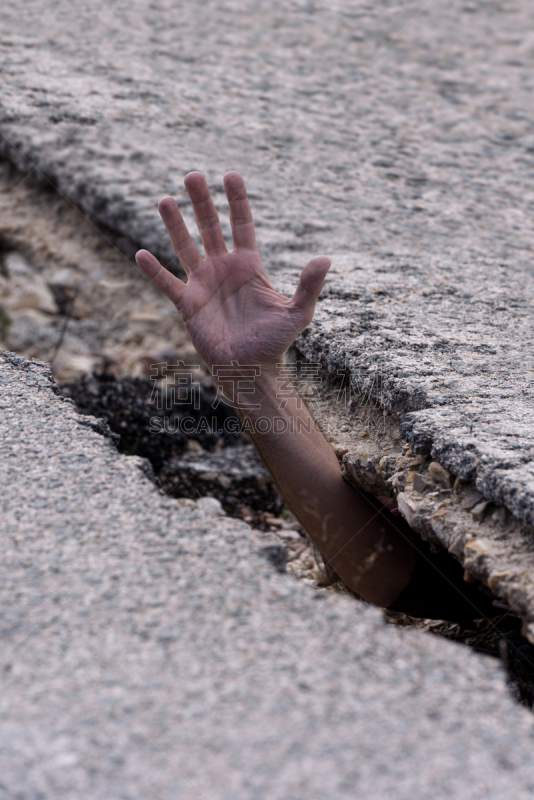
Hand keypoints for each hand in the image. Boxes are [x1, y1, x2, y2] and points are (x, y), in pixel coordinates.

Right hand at [135, 171, 329, 373]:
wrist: (250, 369)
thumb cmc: (274, 342)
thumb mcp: (297, 313)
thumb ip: (308, 286)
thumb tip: (325, 258)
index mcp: (248, 266)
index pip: (241, 225)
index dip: (236, 200)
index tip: (230, 175)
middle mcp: (223, 269)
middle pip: (210, 227)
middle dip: (202, 202)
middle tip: (193, 175)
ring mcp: (203, 285)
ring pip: (186, 248)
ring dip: (175, 225)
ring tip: (166, 200)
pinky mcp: (188, 304)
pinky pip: (168, 284)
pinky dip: (154, 271)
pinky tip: (141, 253)